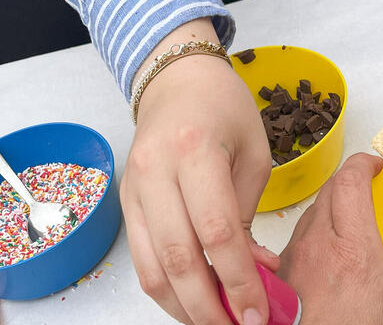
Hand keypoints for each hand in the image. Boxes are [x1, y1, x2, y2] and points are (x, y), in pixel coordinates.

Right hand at [121, 19, 276, 324]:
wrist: (177, 82)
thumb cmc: (224, 111)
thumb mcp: (254, 155)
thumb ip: (252, 217)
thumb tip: (258, 273)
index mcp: (195, 150)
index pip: (217, 232)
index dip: (238, 280)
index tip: (258, 312)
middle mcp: (155, 172)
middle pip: (179, 259)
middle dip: (210, 306)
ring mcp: (132, 190)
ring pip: (152, 269)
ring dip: (184, 307)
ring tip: (216, 323)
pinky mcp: (124, 204)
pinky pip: (139, 261)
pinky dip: (166, 290)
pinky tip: (192, 302)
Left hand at [279, 153, 382, 324]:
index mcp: (356, 252)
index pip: (351, 182)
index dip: (363, 164)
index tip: (375, 164)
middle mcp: (320, 247)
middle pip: (330, 191)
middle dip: (350, 183)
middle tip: (365, 188)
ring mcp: (293, 258)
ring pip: (310, 214)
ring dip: (328, 211)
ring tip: (345, 225)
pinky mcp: (277, 273)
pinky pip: (294, 240)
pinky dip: (310, 238)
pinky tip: (321, 256)